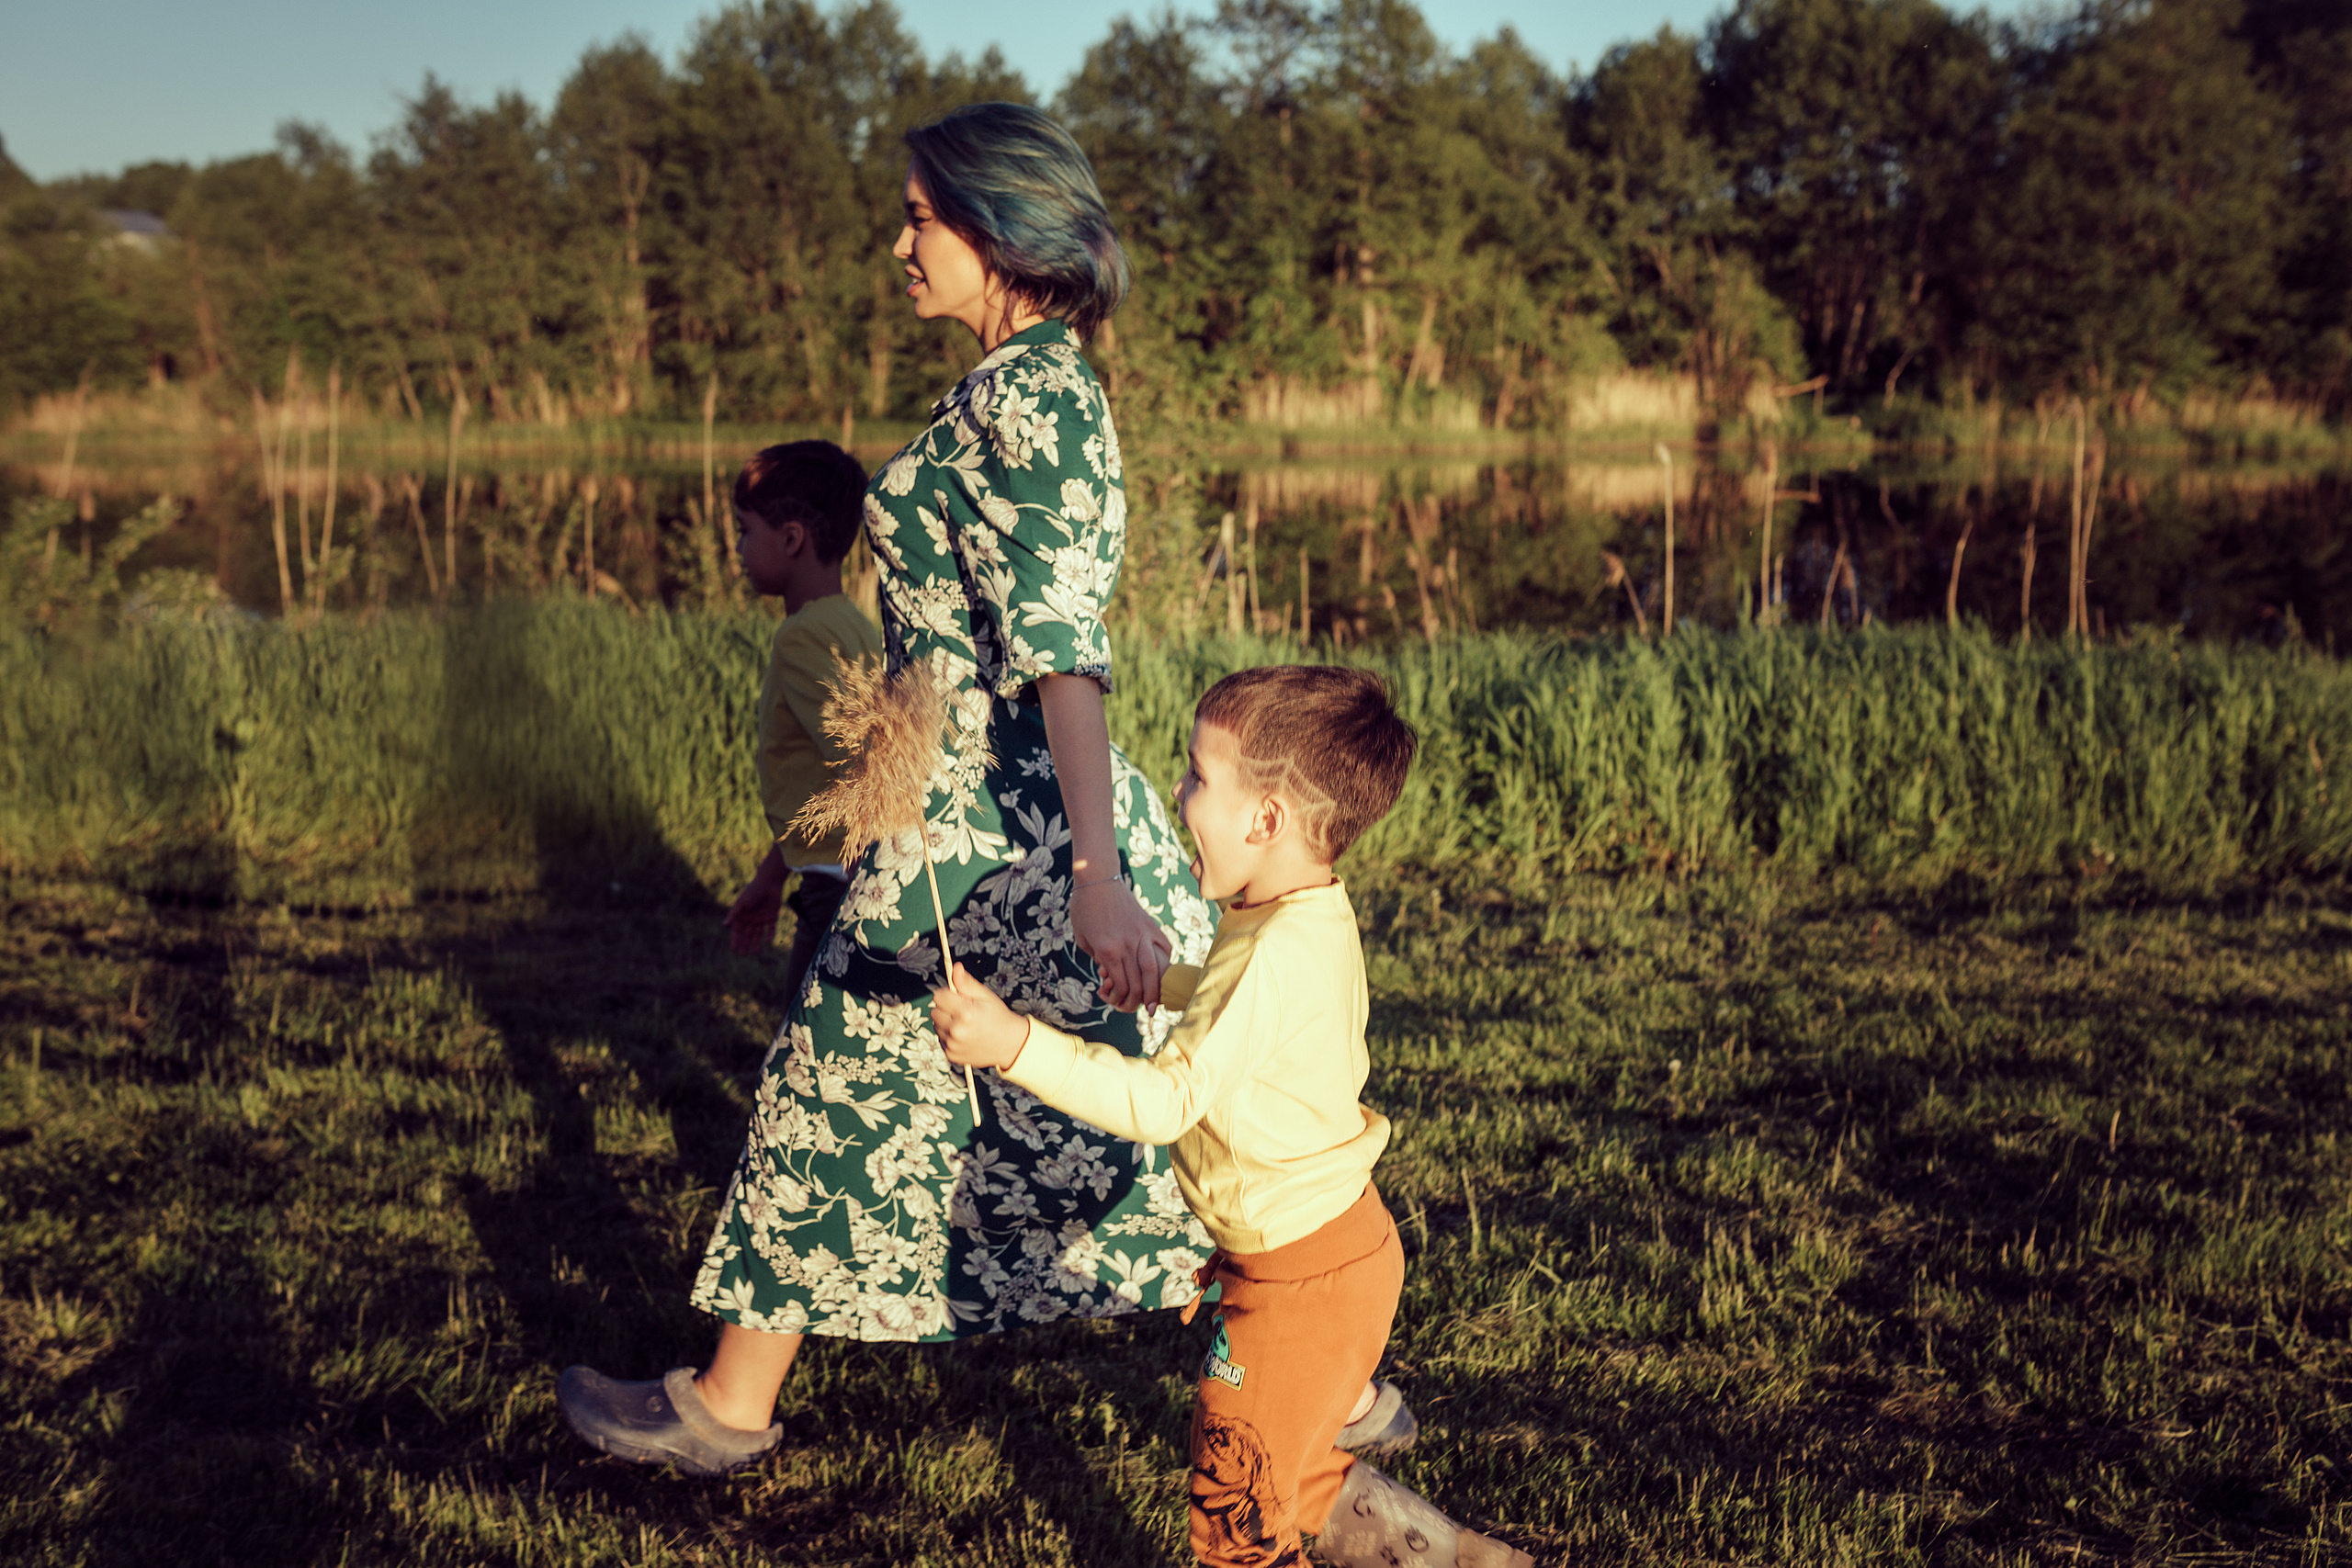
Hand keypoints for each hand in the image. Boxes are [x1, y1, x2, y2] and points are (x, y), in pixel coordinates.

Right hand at [725, 855, 786, 955]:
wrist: (769, 883)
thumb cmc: (753, 891)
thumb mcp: (742, 903)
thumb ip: (734, 914)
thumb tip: (725, 925)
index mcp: (742, 915)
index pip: (737, 930)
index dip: (735, 939)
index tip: (733, 949)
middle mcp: (751, 919)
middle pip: (747, 934)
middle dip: (744, 944)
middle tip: (743, 955)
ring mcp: (761, 919)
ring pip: (758, 934)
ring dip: (756, 943)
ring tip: (754, 952)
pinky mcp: (772, 917)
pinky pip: (770, 929)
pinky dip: (769, 935)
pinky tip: (768, 942)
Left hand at [931, 964, 1029, 1069]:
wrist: (1009, 1044)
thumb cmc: (999, 1018)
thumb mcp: (986, 996)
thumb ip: (967, 983)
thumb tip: (955, 968)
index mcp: (966, 1013)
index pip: (938, 996)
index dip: (948, 994)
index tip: (958, 998)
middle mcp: (957, 1031)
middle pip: (934, 1011)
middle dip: (946, 1008)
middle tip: (964, 1012)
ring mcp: (953, 1044)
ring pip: (936, 1025)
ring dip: (946, 1023)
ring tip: (965, 1024)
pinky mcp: (951, 1054)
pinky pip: (941, 1039)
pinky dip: (949, 1036)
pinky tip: (964, 1035)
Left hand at [1070, 877, 1172, 1011]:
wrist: (1097, 879)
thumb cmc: (1084, 910)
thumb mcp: (1084, 940)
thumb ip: (1100, 960)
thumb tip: (1115, 975)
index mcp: (1108, 950)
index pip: (1121, 985)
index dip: (1118, 999)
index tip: (1110, 998)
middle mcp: (1128, 944)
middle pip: (1139, 982)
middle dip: (1138, 1002)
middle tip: (1138, 1010)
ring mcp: (1142, 934)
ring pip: (1155, 969)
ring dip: (1157, 990)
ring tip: (1157, 1004)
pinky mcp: (1150, 926)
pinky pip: (1164, 948)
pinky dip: (1164, 963)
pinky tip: (1161, 973)